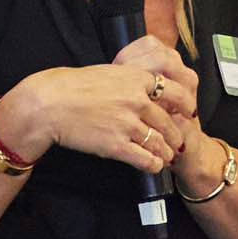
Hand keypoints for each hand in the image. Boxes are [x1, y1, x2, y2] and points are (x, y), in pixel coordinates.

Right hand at [0, 39, 197, 172]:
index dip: (185, 104)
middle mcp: (137, 101)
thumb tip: (140, 85)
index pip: (175, 91)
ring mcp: (128, 124)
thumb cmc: (71, 86)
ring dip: (167, 152)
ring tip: (168, 157)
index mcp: (136, 79)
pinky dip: (153, 164)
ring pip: (160, 142)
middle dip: (177, 135)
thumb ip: (128, 80)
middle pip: (169, 121)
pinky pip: (145, 159)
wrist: (50, 103)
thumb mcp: (107, 72)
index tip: (188, 111)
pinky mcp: (117, 145)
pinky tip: (154, 166)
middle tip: (179, 142)